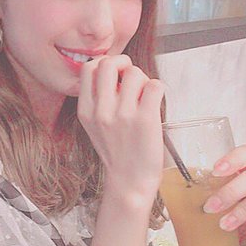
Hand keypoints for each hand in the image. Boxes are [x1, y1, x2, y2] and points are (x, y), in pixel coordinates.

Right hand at [77, 55, 166, 202]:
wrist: (129, 181)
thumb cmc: (117, 153)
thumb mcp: (94, 126)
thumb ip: (97, 100)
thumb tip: (113, 70)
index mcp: (86, 111)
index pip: (87, 69)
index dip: (104, 63)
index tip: (114, 72)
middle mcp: (102, 111)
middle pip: (109, 63)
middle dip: (124, 63)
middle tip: (131, 76)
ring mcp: (123, 115)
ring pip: (135, 73)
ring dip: (143, 80)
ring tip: (144, 96)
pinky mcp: (145, 119)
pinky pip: (155, 85)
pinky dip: (158, 89)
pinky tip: (154, 102)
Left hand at [202, 145, 245, 245]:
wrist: (240, 241)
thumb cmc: (223, 212)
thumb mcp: (209, 195)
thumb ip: (196, 186)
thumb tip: (164, 181)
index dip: (233, 159)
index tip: (215, 171)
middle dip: (229, 192)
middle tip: (210, 207)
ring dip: (240, 210)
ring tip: (222, 224)